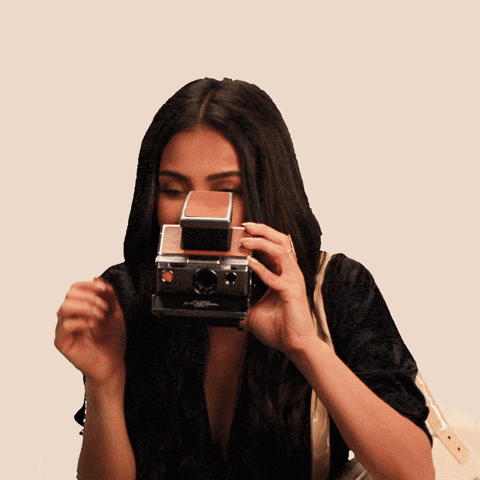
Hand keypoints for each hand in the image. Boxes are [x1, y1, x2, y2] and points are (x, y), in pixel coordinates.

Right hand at [55, 278, 125, 385]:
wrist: (113, 364)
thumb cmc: (113, 340)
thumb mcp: (115, 311)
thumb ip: (107, 294)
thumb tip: (96, 278)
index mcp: (79, 308)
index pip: (75, 288)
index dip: (88, 285)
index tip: (103, 289)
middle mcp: (68, 317)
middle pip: (69, 294)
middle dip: (90, 297)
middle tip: (105, 308)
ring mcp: (63, 329)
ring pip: (64, 307)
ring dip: (86, 308)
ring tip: (101, 317)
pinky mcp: (62, 342)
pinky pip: (65, 325)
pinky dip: (82, 322)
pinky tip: (94, 327)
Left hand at [240, 223, 316, 352]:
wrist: (294, 344)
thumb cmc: (280, 327)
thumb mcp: (255, 309)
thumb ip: (245, 300)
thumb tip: (227, 301)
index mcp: (283, 273)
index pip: (274, 246)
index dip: (261, 236)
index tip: (243, 231)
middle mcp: (290, 273)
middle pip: (281, 240)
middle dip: (263, 230)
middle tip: (246, 226)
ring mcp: (293, 281)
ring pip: (281, 251)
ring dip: (262, 243)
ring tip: (245, 240)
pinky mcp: (292, 293)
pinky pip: (277, 277)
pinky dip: (263, 269)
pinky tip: (250, 264)